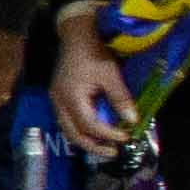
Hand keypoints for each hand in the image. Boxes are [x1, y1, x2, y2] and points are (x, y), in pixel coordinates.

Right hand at [44, 19, 137, 155]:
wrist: (76, 36)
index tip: (126, 136)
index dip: (108, 134)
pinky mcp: (59, 97)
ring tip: (106, 146)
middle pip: (73, 134)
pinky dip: (81, 130)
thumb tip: (132, 120)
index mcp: (71, 96)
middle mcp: (59, 102)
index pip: (89, 124)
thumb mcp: (111, 74)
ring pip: (68, 130)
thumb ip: (120, 98)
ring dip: (87, 141)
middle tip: (114, 152)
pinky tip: (95, 132)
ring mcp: (56, 100)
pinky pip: (67, 121)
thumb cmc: (94, 53)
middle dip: (94, 146)